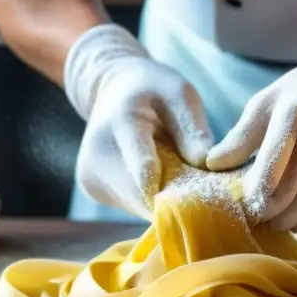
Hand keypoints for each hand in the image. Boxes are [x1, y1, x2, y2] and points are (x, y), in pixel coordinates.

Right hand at [64, 25, 213, 218]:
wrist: (113, 90)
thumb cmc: (154, 91)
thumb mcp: (180, 95)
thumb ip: (193, 128)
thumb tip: (205, 165)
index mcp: (121, 123)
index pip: (145, 167)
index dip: (173, 193)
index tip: (197, 205)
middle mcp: (97, 153)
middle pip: (144, 196)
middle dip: (175, 198)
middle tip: (199, 190)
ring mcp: (90, 174)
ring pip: (138, 205)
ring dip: (162, 199)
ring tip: (176, 176)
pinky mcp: (92, 188)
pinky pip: (130, 204)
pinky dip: (149, 198)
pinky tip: (156, 177)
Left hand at [206, 29, 296, 231]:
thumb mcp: (268, 101)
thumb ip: (240, 136)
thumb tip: (211, 164)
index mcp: (296, 117)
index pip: (270, 176)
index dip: (254, 200)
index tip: (246, 203)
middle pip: (291, 200)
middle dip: (271, 216)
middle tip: (262, 217)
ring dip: (296, 224)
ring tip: (283, 219)